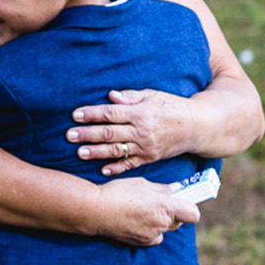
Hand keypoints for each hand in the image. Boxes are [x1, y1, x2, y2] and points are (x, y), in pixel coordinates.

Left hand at [67, 89, 194, 175]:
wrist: (195, 127)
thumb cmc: (172, 106)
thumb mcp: (153, 95)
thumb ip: (130, 97)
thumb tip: (110, 96)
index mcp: (141, 113)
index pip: (111, 113)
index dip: (92, 114)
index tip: (75, 115)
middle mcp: (142, 131)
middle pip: (110, 133)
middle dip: (88, 134)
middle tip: (69, 135)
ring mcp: (146, 147)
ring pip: (117, 150)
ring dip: (96, 152)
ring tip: (79, 152)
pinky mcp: (150, 158)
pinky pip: (130, 164)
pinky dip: (116, 168)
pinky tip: (102, 169)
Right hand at [90, 177, 200, 247]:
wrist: (96, 210)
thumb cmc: (118, 192)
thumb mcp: (143, 184)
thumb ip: (163, 189)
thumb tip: (176, 189)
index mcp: (165, 206)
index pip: (193, 214)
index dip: (190, 208)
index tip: (184, 201)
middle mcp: (161, 224)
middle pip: (179, 222)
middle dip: (173, 213)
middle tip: (159, 203)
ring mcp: (152, 235)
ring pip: (165, 229)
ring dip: (160, 222)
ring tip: (143, 211)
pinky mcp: (142, 243)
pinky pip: (153, 237)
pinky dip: (149, 230)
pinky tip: (137, 220)